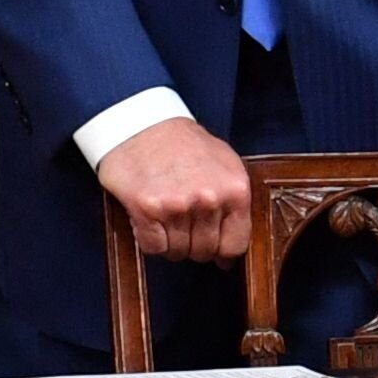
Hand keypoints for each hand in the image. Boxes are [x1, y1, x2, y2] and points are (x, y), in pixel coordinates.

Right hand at [95, 111, 252, 263]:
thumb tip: (231, 250)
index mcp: (234, 189)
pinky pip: (153, 247)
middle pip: (204, 251)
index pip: (235, 245)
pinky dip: (150, 240)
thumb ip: (234, 202)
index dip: (223, 254)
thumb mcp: (224, 163)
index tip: (217, 254)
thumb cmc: (182, 142)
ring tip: (166, 219)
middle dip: (194, 245)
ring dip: (171, 243)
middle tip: (184, 227)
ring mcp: (177, 205)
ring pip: (178, 252)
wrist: (142, 122)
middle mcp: (208, 200)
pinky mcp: (147, 209)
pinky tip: (150, 222)